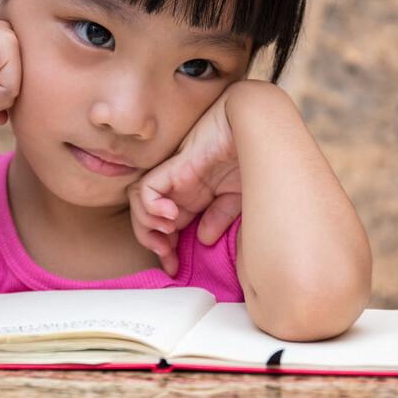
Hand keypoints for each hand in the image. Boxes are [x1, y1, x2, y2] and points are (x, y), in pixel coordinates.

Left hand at [127, 85, 243, 276]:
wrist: (259, 130)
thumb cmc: (253, 158)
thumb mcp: (238, 199)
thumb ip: (219, 218)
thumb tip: (203, 239)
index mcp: (195, 196)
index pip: (167, 225)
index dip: (166, 249)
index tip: (175, 267)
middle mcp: (180, 188)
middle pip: (147, 216)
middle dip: (153, 243)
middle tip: (169, 260)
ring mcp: (175, 178)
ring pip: (139, 204)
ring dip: (146, 227)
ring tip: (167, 237)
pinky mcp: (174, 168)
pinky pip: (144, 190)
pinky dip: (150, 208)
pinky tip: (171, 216)